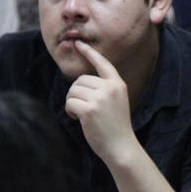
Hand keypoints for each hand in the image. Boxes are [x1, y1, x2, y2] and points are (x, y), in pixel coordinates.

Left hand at [65, 41, 137, 165]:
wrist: (121, 147)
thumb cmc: (116, 127)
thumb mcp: (116, 102)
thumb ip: (103, 89)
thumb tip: (80, 82)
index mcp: (117, 84)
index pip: (102, 63)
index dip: (89, 52)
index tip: (78, 44)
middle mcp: (109, 88)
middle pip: (80, 80)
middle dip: (76, 93)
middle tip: (83, 108)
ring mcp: (100, 98)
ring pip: (73, 90)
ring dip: (72, 102)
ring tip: (82, 114)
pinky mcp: (89, 109)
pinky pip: (69, 102)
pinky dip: (70, 111)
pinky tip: (78, 119)